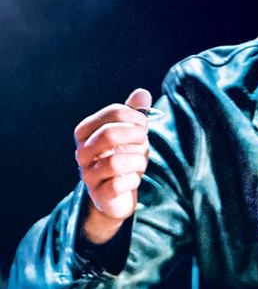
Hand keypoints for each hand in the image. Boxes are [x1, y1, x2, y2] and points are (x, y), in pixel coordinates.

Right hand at [74, 89, 152, 243]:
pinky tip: (134, 179)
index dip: (136, 116)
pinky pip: (119, 185)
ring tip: (140, 163)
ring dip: (137, 161)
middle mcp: (82, 152)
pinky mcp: (99, 195)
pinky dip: (133, 180)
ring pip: (116, 162)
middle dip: (136, 136)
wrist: (115, 196)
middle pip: (110, 134)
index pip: (113, 113)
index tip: (144, 124)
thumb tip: (143, 92)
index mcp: (86, 132)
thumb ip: (134, 114)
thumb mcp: (130, 134)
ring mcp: (88, 175)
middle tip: (144, 142)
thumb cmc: (123, 158)